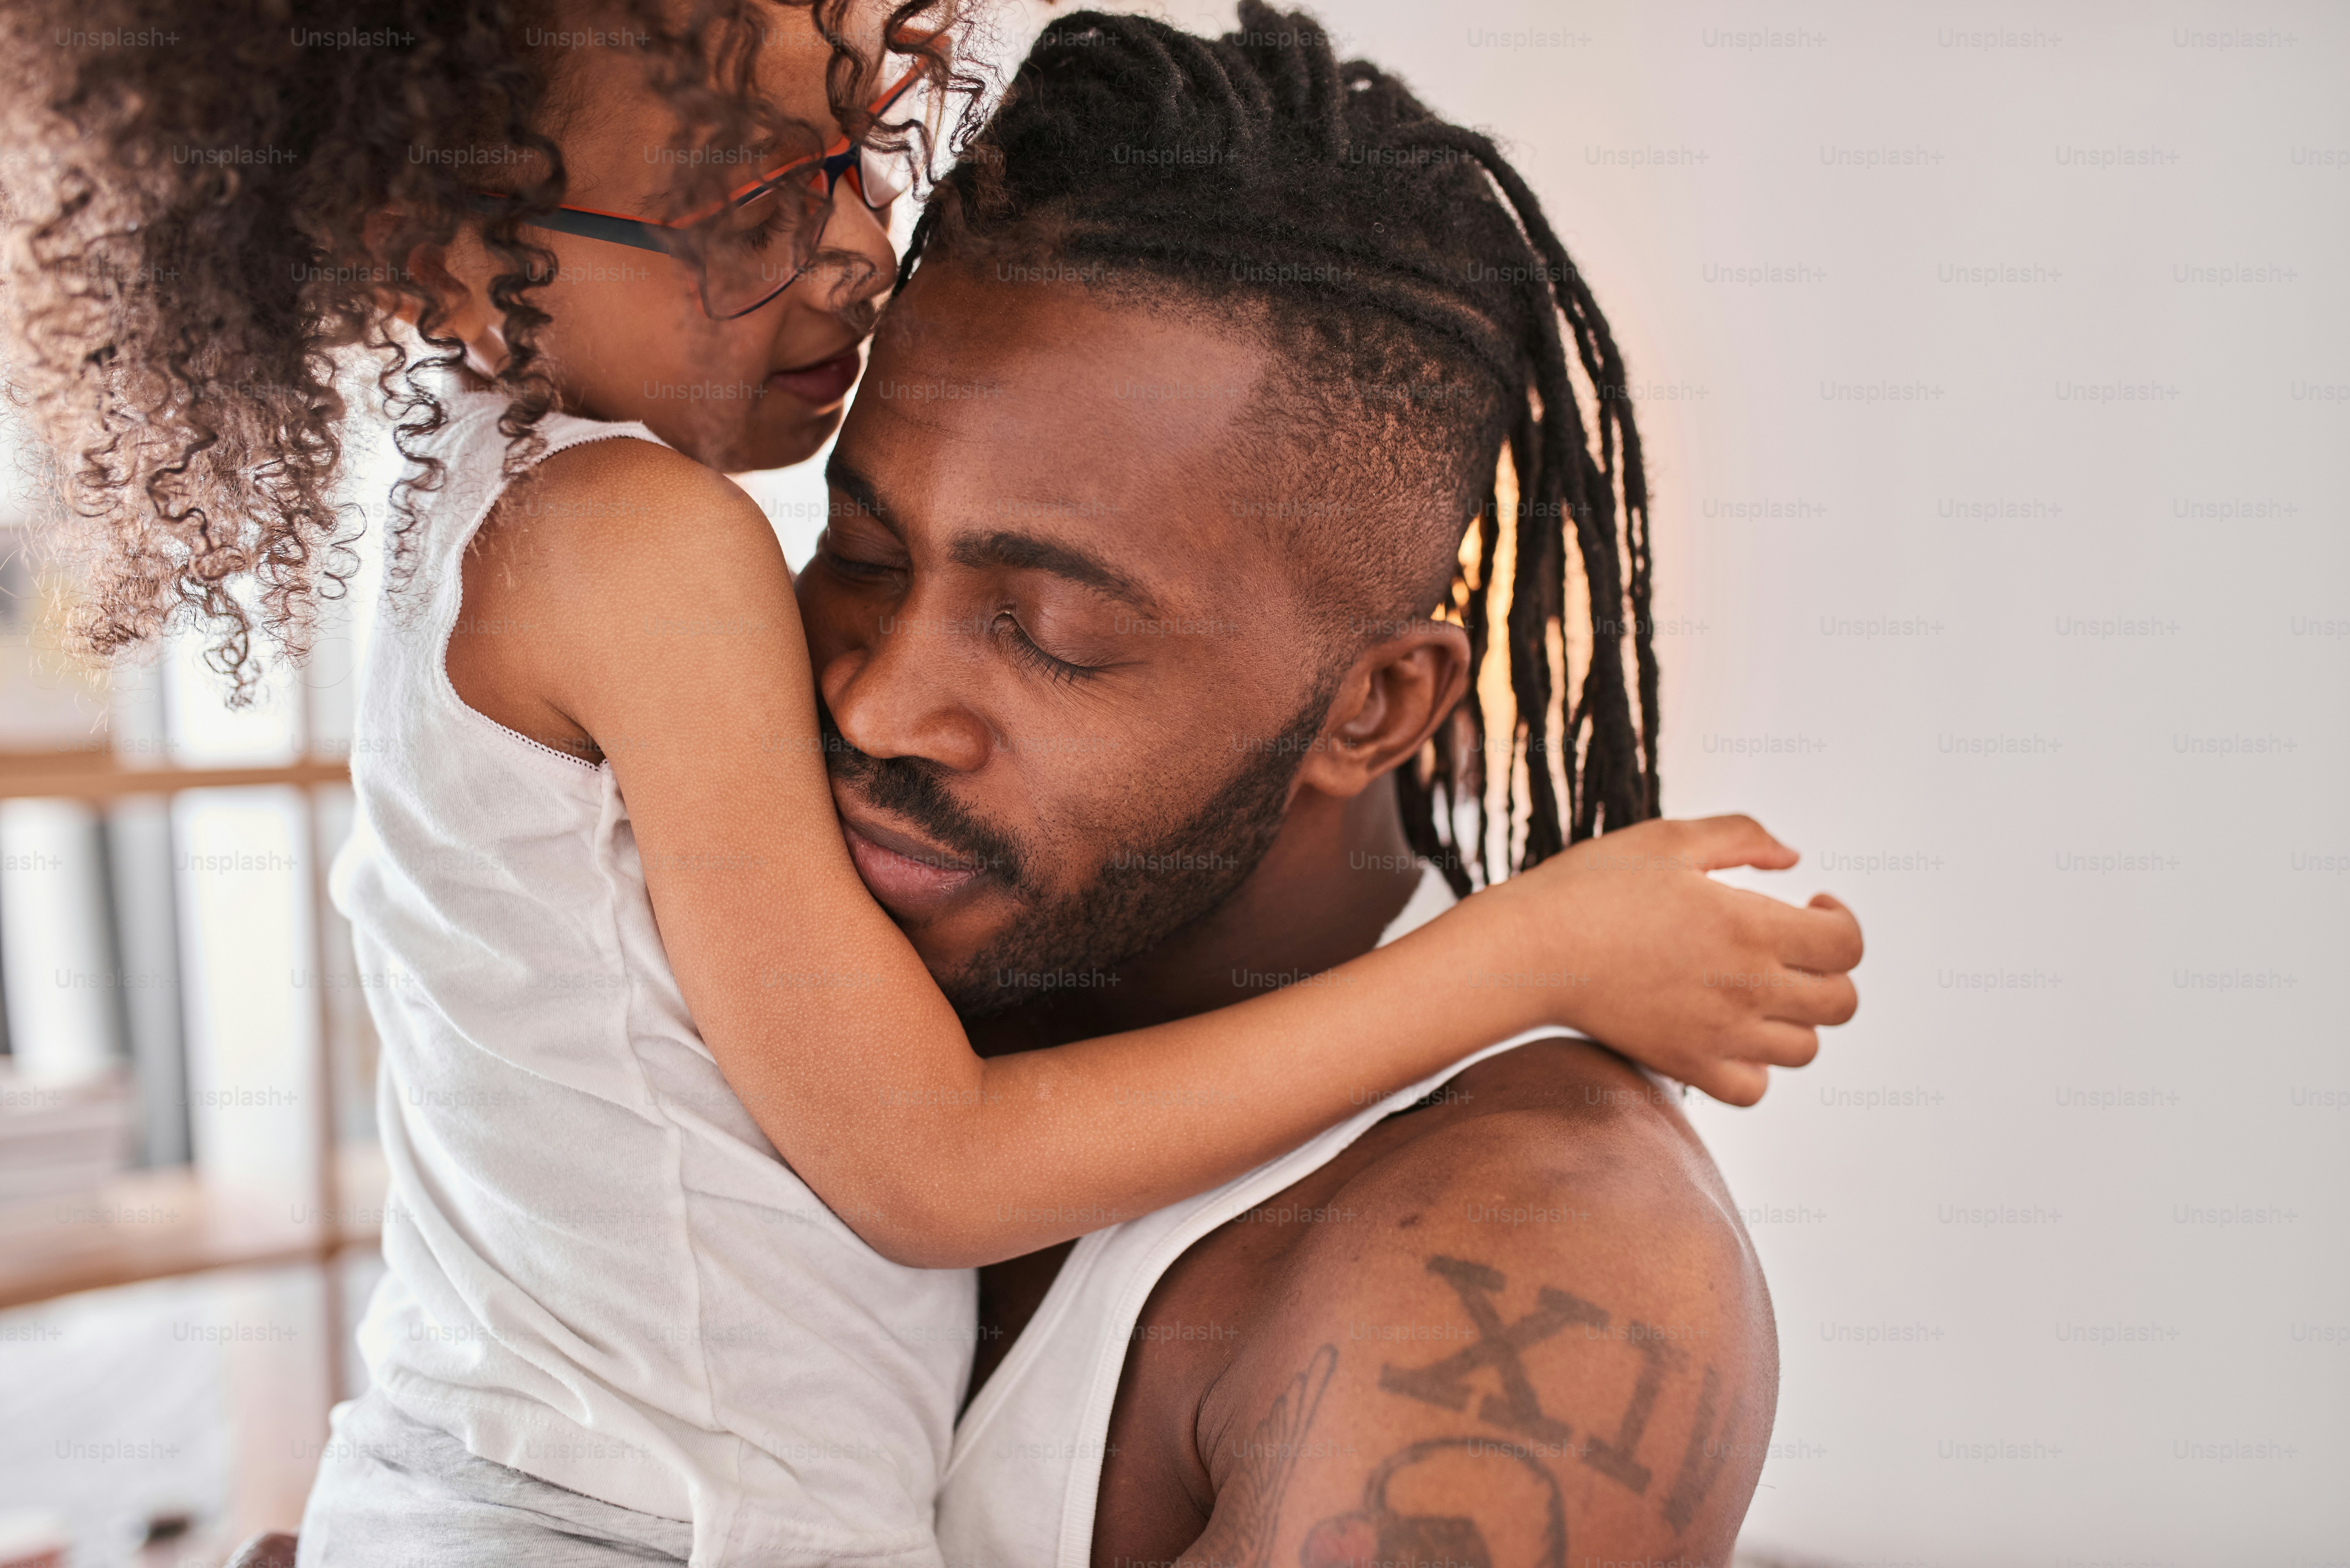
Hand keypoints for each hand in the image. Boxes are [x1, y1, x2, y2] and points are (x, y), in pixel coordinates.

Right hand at [1488, 814, 1861, 1105]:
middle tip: (1791, 947)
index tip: (1811, 903)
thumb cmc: (1594, 886)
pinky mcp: (1686, 1065)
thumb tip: (1794, 859)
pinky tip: (1731, 1033)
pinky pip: (1753, 1088)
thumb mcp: (1669, 838)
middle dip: (1829, 970)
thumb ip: (1743, 837)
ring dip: (1796, 1017)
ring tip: (1760, 988)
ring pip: (1805, 1048)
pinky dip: (1756, 1067)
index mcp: (1750, 926)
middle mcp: (1747, 988)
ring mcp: (1719, 1035)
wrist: (1531, 950)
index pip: (1847, 944)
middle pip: (1841, 1002)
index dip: (1841, 920)